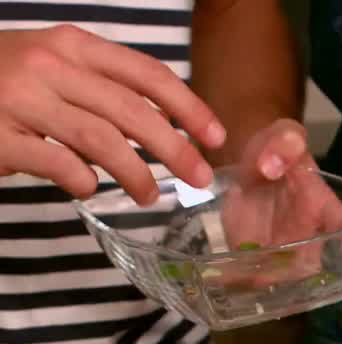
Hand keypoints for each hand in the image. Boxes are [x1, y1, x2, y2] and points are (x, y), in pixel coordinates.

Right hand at [0, 25, 224, 202]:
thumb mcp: (53, 66)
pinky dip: (83, 181)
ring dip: (136, 173)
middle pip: (132, 112)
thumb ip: (101, 89)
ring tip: (150, 195)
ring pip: (101, 141)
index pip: (146, 73)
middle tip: (199, 178)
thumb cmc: (4, 81)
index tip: (215, 136)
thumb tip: (163, 131)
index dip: (188, 106)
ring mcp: (21, 99)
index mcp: (72, 45)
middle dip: (176, 148)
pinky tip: (88, 189)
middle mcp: (49, 65)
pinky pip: (58, 165)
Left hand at [215, 119, 341, 287]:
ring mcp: (280, 251)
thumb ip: (284, 142)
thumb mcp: (283, 136)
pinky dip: (233, 278)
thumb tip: (271, 166)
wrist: (248, 170)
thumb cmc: (276, 153)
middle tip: (272, 266)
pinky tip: (220, 276)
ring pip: (275, 275)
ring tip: (242, 273)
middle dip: (291, 270)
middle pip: (308, 263)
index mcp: (322, 206)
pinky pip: (246, 275)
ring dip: (260, 276)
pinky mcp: (252, 257)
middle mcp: (308, 236)